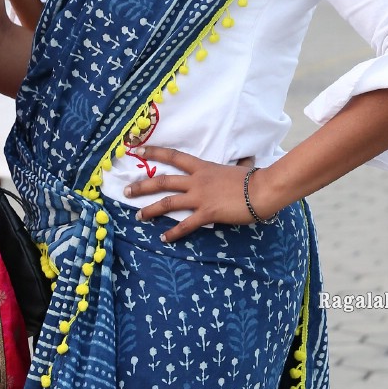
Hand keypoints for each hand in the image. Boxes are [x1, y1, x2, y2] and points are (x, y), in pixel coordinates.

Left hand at [123, 147, 273, 242]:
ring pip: (167, 202)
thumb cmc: (253, 179)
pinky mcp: (207, 213)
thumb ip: (238, 165)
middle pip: (162, 181)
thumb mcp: (240, 167)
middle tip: (125, 191)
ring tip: (137, 216)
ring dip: (150, 210)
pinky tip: (163, 238)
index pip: (173, 157)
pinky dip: (173, 233)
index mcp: (203, 167)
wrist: (262, 190)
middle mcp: (196, 180)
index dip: (154, 152)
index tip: (136, 150)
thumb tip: (247, 161)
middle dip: (142, 186)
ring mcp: (200, 197)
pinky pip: (185, 225)